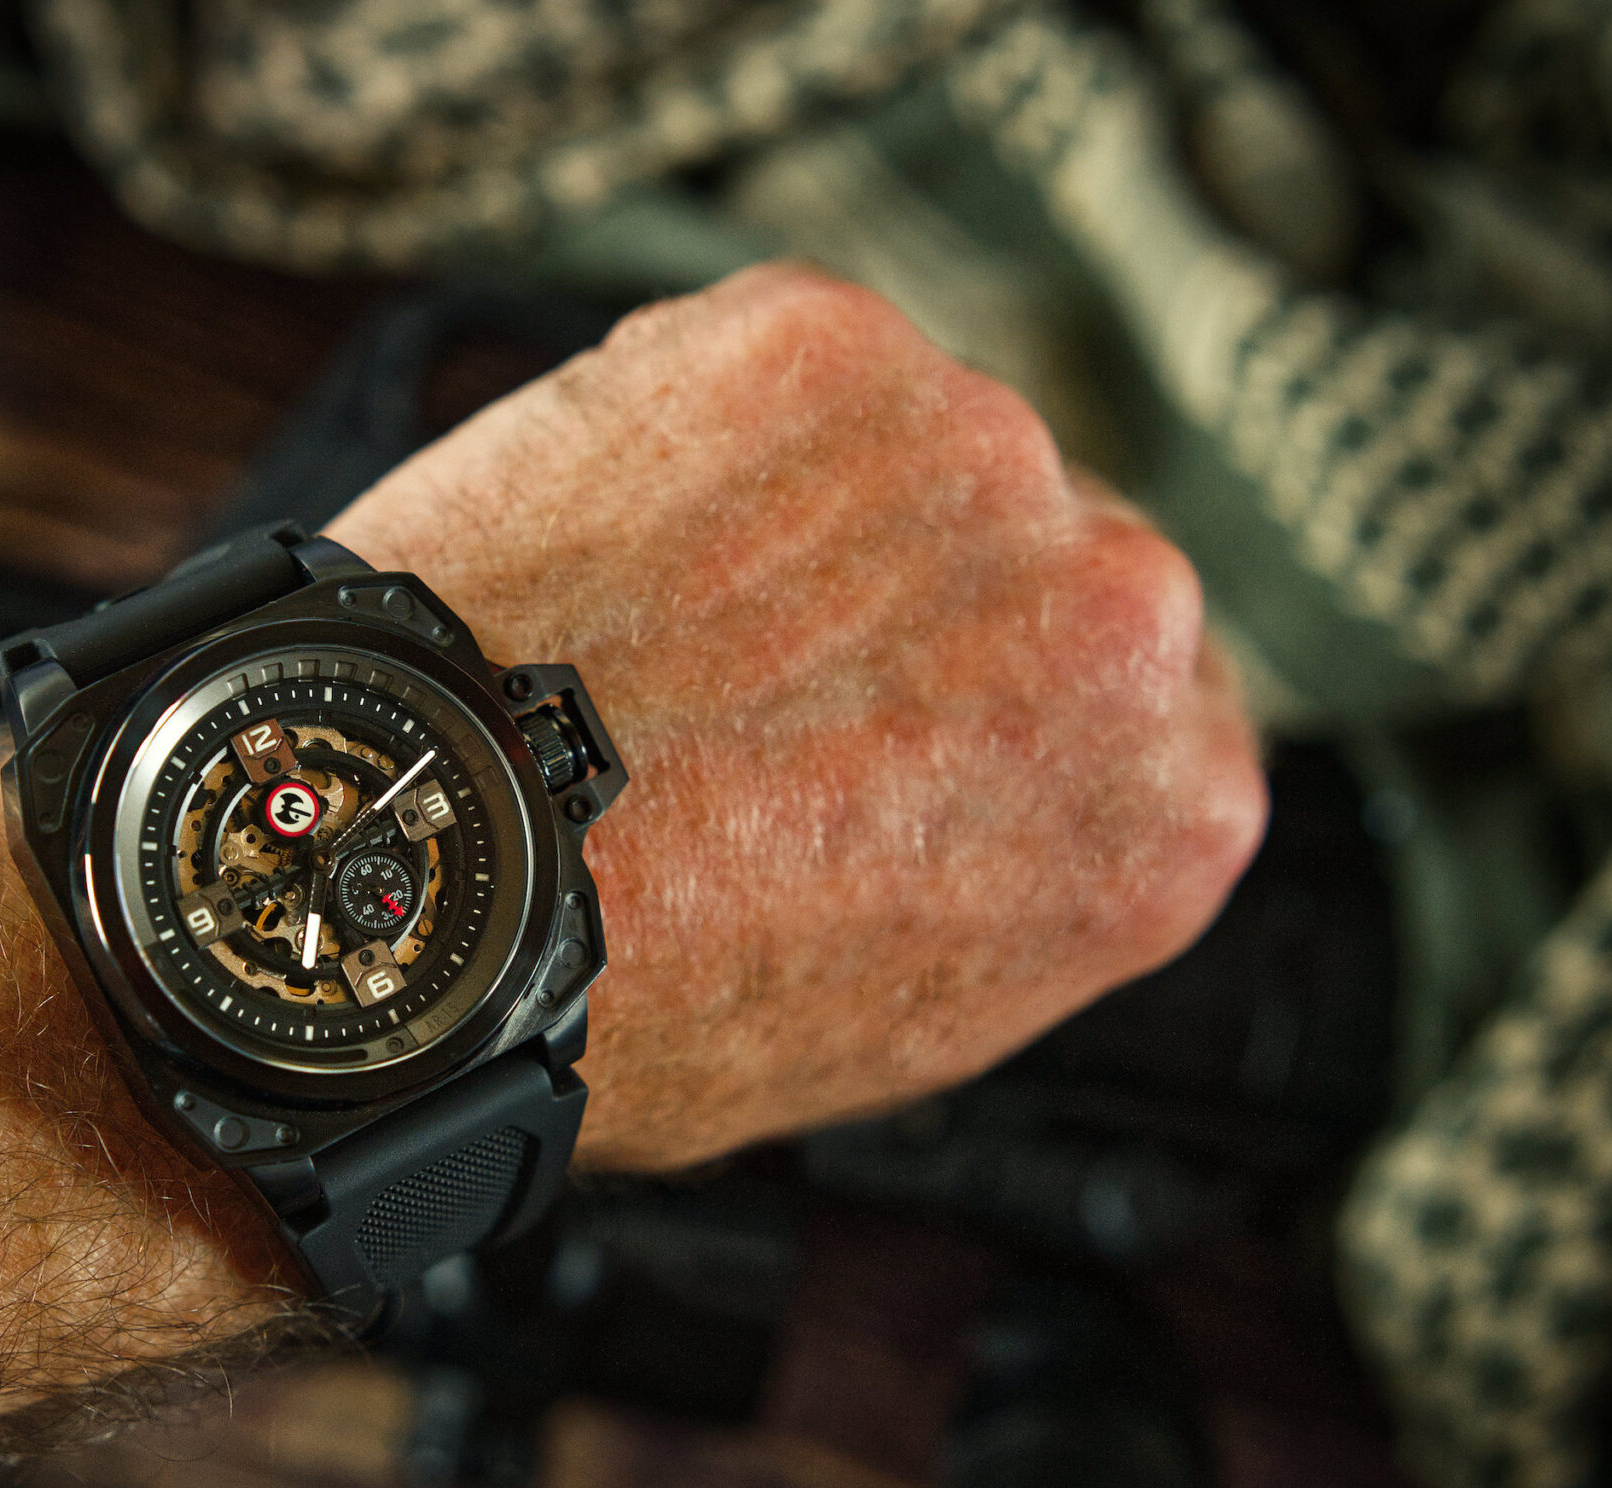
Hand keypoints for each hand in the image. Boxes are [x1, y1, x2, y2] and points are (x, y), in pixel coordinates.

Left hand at [327, 264, 1264, 1170]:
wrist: (436, 899)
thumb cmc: (631, 998)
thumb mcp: (897, 1022)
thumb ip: (1006, 872)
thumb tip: (980, 795)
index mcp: (1175, 804)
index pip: (1138, 700)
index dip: (996, 706)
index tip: (907, 718)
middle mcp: (1121, 609)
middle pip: (1033, 554)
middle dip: (911, 597)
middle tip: (752, 681)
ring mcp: (977, 450)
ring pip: (903, 448)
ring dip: (798, 509)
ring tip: (649, 628)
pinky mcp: (815, 342)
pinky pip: (768, 367)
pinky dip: (688, 425)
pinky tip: (605, 546)